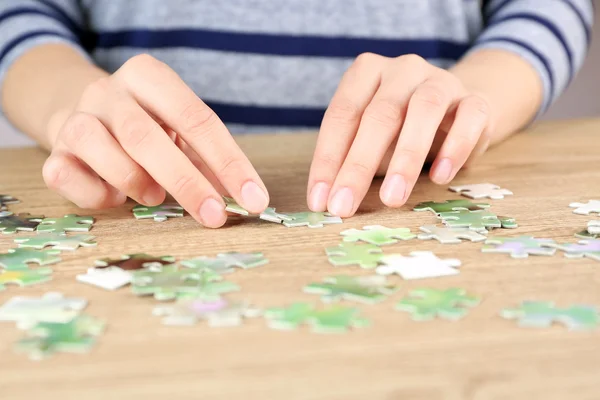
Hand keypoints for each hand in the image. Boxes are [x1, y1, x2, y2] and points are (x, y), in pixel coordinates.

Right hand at [43, 54, 268, 227]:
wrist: (82, 114)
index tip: (254, 199)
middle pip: (146, 136)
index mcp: (150, 77)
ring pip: (102, 149)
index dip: (229, 163)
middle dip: (187, 182)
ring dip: (135, 182)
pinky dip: (97, 195)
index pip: (197, 118)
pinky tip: (114, 197)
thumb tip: (245, 198)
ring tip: (155, 197)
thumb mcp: (179, 132)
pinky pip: (68, 176)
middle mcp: (109, 91)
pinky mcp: (53, 152)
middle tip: (215, 216)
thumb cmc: (146, 128)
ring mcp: (77, 119)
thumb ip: (208, 160)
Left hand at [307, 53, 491, 216]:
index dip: (328, 159)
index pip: (341, 114)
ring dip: (406, 158)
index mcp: (366, 72)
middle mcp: (402, 69)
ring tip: (392, 198)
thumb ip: (349, 161)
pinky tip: (439, 178)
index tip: (320, 201)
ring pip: (424, 111)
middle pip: (379, 115)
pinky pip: (469, 119)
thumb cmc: (401, 129)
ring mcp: (441, 80)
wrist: (459, 111)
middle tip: (344, 206)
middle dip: (358, 165)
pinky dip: (454, 148)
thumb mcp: (369, 140)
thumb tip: (326, 201)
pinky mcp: (476, 101)